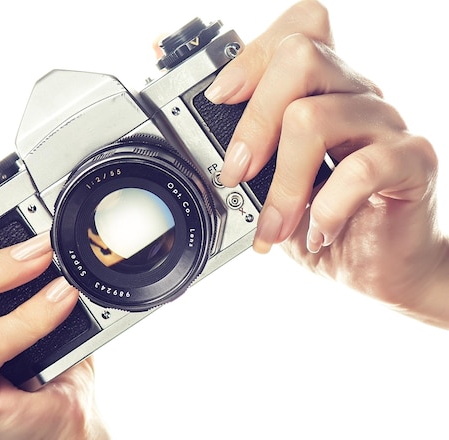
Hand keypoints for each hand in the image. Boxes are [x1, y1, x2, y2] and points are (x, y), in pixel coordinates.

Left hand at [206, 1, 447, 326]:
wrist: (378, 264)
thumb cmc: (322, 218)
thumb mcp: (271, 187)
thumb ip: (247, 158)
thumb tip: (201, 151)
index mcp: (322, 89)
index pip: (298, 27)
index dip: (253, 54)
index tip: (219, 99)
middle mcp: (355, 94)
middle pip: (300, 58)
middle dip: (253, 121)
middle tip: (237, 173)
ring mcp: (386, 122)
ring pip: (315, 117)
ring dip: (282, 186)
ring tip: (275, 226)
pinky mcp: (412, 159)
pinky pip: (361, 168)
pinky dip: (326, 208)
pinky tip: (318, 232)